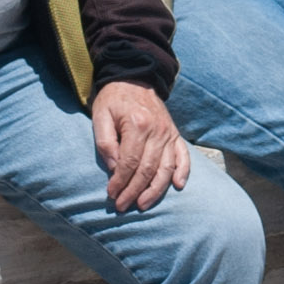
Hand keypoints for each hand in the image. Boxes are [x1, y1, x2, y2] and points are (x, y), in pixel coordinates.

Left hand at [88, 81, 190, 211]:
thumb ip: (105, 142)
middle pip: (147, 169)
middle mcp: (157, 130)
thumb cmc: (113, 99)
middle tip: (122, 206)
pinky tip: (177, 186)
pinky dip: (182, 172)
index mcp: (137, 124)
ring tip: (143, 204)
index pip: (129, 162)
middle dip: (134, 191)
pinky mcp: (174, 133)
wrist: (134, 78)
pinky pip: (183, 156)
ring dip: (155, 190)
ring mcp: (168, 132)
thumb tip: (115, 168)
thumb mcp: (100, 115)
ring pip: (166, 168)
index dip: (120, 181)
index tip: (111, 194)